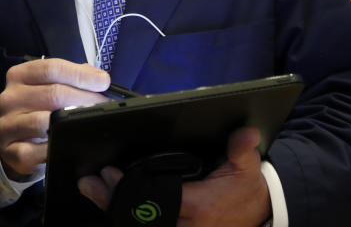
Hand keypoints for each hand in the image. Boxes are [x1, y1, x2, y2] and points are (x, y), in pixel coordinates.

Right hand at [0, 58, 109, 178]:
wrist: (13, 139)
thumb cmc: (38, 108)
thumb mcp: (50, 85)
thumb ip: (73, 76)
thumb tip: (99, 78)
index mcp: (19, 75)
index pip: (51, 68)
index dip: (80, 75)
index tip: (103, 82)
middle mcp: (10, 97)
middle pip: (53, 93)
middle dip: (85, 98)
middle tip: (104, 104)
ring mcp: (7, 125)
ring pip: (46, 121)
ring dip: (74, 122)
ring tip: (90, 122)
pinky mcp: (11, 150)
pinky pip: (38, 149)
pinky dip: (57, 145)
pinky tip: (68, 142)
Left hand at [78, 126, 272, 226]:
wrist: (260, 211)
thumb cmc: (247, 187)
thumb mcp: (247, 165)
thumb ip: (242, 148)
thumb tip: (247, 133)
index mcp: (201, 205)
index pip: (157, 198)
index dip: (129, 188)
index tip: (109, 172)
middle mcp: (189, 225)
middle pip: (141, 218)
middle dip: (112, 200)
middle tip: (90, 182)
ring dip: (114, 210)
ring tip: (93, 190)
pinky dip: (128, 219)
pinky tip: (111, 206)